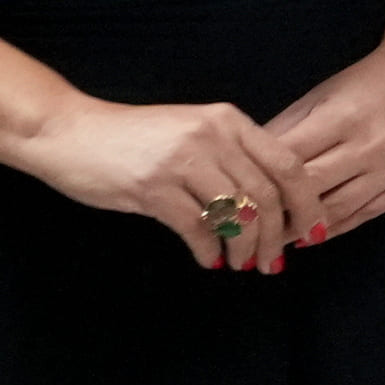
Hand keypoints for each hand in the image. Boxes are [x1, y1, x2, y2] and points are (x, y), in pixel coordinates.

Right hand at [17, 91, 322, 271]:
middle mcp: (211, 136)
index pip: (287, 164)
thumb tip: (272, 205)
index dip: (307, 203)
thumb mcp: (191, 133)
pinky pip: (197, 229)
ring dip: (245, 248)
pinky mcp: (152, 187)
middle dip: (277, 237)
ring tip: (242, 264)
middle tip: (275, 262)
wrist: (70, 132)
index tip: (314, 232)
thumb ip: (231, 157)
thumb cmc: (134, 138)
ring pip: (236, 215)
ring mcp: (181, 160)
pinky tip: (210, 260)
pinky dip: (210, 251)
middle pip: (267, 196)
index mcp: (228, 121)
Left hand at [257, 51, 384, 244]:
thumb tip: (248, 164)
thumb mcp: (320, 94)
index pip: (289, 159)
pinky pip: (363, 216)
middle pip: (310, 189)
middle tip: (246, 223)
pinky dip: (334, 229)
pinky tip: (310, 235)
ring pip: (336, 210)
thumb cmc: (367, 81)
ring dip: (301, 228)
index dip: (258, 179)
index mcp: (342, 118)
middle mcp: (369, 147)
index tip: (234, 196)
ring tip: (273, 237)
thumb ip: (286, 128)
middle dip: (275, 209)